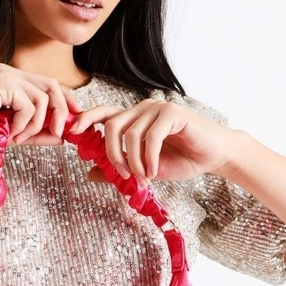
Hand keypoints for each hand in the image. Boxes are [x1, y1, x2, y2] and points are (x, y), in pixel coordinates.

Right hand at [0, 63, 83, 147]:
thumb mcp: (11, 133)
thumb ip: (36, 133)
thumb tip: (62, 137)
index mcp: (12, 79)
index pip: (48, 84)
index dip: (66, 100)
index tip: (75, 119)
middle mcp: (11, 72)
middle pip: (52, 86)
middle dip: (61, 111)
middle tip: (59, 134)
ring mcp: (7, 75)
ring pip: (43, 99)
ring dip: (36, 124)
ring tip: (19, 138)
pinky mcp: (4, 83)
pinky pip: (29, 106)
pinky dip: (24, 125)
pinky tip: (9, 133)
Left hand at [67, 99, 239, 185]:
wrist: (213, 156)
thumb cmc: (180, 159)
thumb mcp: (143, 169)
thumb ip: (118, 169)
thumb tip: (88, 174)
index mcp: (133, 118)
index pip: (103, 113)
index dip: (85, 119)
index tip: (72, 133)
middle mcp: (142, 109)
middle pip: (111, 126)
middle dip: (112, 154)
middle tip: (123, 175)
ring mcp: (157, 108)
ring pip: (130, 134)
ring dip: (133, 161)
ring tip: (143, 177)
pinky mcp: (172, 113)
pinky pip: (150, 136)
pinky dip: (148, 157)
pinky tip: (153, 171)